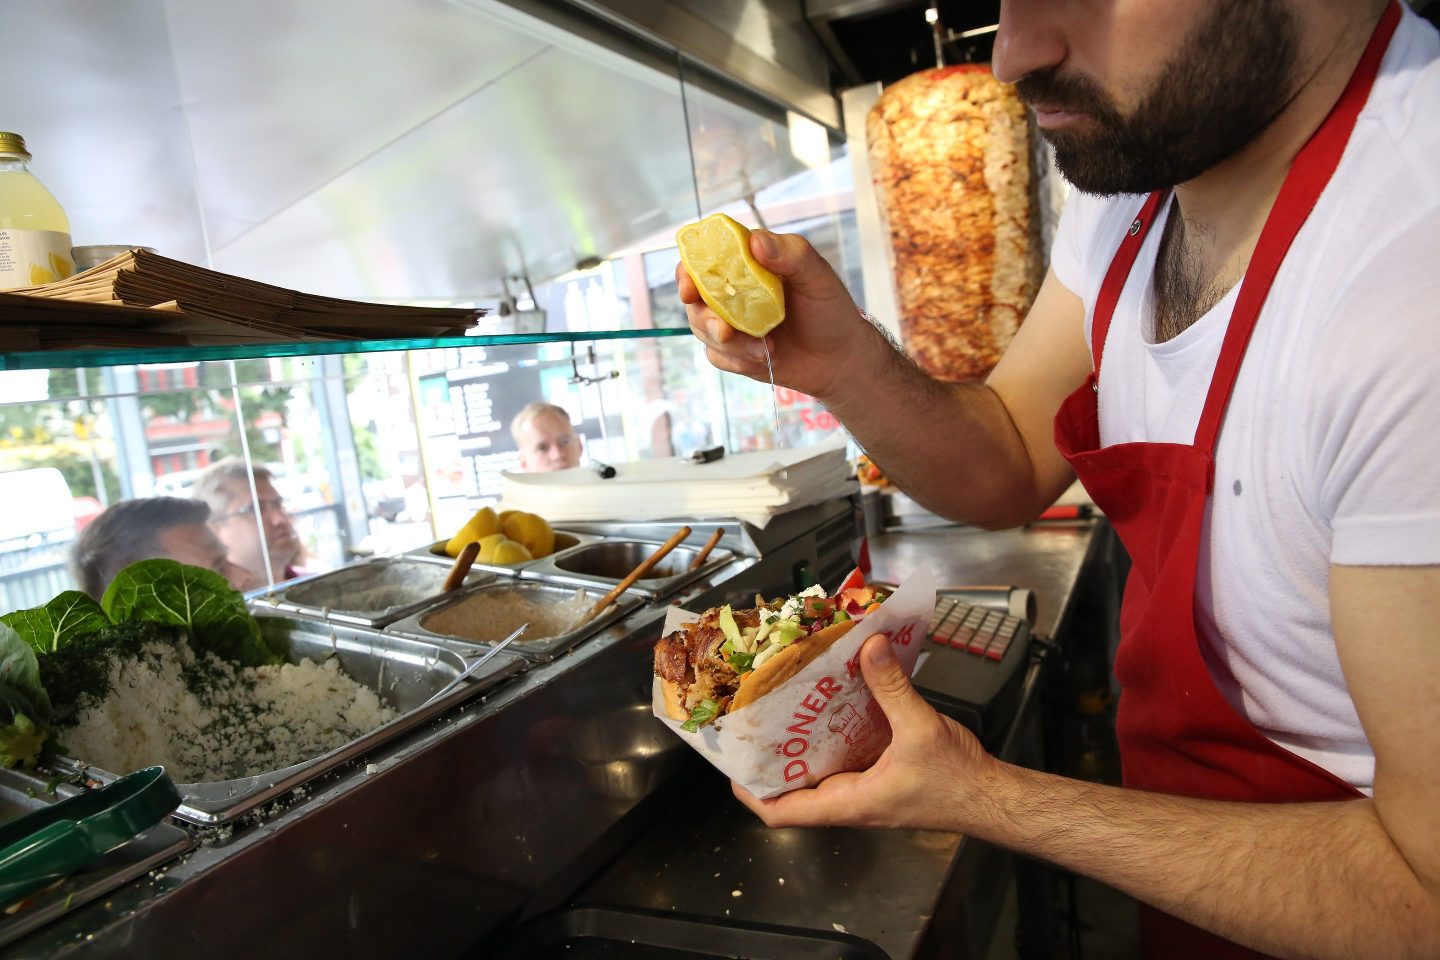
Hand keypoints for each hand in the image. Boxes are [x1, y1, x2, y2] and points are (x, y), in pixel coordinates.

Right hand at [678, 229, 882, 401]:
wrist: (839, 358)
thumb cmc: (829, 309)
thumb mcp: (817, 276)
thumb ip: (791, 254)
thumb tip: (756, 242)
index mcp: (747, 262)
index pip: (705, 256)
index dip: (689, 268)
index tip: (690, 286)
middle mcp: (732, 289)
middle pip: (694, 296)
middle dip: (704, 316)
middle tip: (726, 331)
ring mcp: (730, 320)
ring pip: (702, 329)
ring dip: (729, 343)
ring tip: (765, 349)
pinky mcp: (733, 350)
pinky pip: (717, 355)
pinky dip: (737, 360)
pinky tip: (763, 358)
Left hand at [732, 632, 994, 831]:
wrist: (990, 795)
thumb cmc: (956, 781)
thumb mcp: (919, 729)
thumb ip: (891, 687)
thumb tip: (869, 644)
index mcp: (848, 802)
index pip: (781, 813)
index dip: (750, 793)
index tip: (732, 766)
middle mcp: (849, 799)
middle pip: (791, 790)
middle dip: (771, 759)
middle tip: (754, 722)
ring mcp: (863, 788)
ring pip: (817, 771)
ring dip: (801, 743)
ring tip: (782, 705)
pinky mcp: (878, 773)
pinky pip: (843, 755)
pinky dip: (832, 732)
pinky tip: (830, 702)